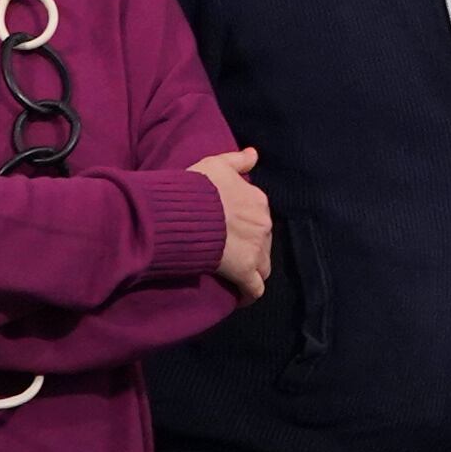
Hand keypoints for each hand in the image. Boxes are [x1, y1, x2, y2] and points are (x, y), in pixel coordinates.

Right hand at [192, 148, 271, 302]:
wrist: (187, 212)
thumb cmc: (198, 186)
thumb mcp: (217, 164)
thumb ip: (238, 160)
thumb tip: (253, 153)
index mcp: (258, 201)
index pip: (259, 216)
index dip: (247, 226)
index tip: (233, 232)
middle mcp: (263, 224)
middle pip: (263, 241)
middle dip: (251, 248)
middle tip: (231, 254)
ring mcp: (256, 248)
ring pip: (263, 265)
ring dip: (253, 270)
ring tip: (237, 275)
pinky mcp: (245, 270)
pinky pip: (255, 289)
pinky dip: (249, 294)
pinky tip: (241, 298)